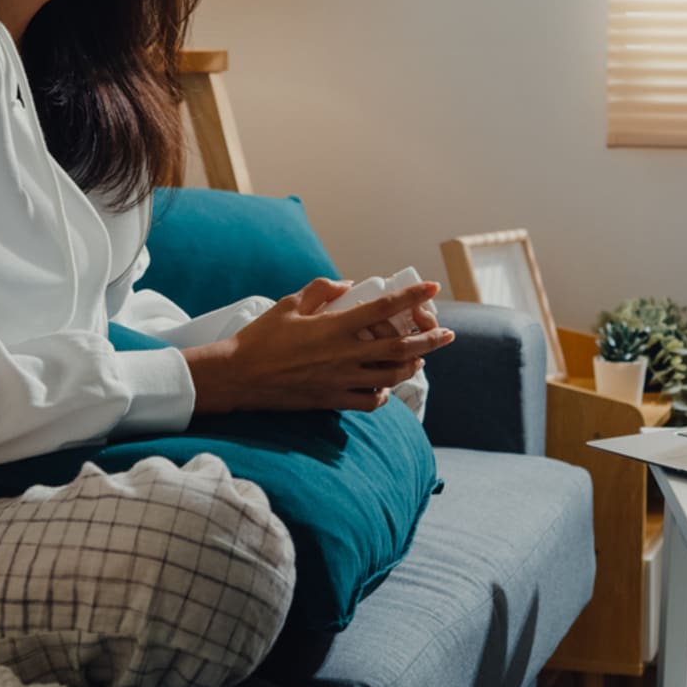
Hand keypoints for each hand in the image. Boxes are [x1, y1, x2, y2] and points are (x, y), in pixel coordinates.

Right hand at [182, 278, 453, 413]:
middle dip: (429, 340)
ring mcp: (340, 380)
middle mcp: (344, 355)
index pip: (383, 308)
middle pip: (400, 349)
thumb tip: (348, 285)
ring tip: (420, 359)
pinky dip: (383, 394)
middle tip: (447, 334)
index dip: (411, 297)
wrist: (238, 377)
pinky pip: (369, 401)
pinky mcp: (332, 400)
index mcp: (335, 327)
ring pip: (390, 376)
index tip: (432, 289)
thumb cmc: (261, 338)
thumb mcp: (289, 304)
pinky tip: (385, 387)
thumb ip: (320, 290)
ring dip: (411, 367)